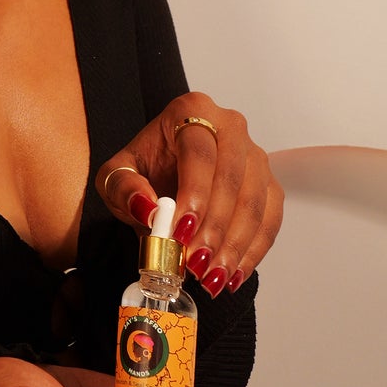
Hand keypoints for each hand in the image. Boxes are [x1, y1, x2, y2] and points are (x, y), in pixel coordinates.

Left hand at [94, 93, 282, 296]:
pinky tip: (233, 273)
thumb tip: (149, 210)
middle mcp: (230, 126)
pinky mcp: (268, 183)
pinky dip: (253, 250)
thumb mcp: (116, 175)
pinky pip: (270, 219)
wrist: (164, 171)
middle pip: (232, 178)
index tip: (182, 231)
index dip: (195, 193)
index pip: (199, 153)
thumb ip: (125, 188)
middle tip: (196, 262)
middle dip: (215, 227)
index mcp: (190, 110)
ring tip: (212, 275)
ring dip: (235, 244)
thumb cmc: (144, 168)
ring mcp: (254, 154)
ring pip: (255, 201)